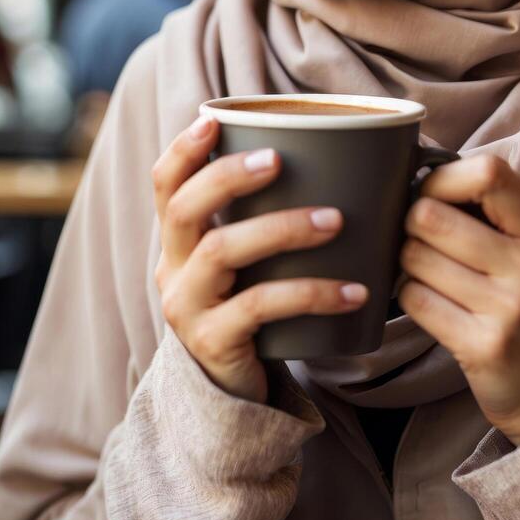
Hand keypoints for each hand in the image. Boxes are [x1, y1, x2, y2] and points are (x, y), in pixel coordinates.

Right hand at [151, 115, 367, 403]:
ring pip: (222, 251)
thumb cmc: (255, 315)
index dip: (183, 150)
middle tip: (278, 160)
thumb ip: (267, 222)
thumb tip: (349, 164)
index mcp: (179, 242)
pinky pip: (258, 308)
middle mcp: (172, 270)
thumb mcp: (249, 266)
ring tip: (336, 221)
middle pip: (184, 210)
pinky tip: (354, 292)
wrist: (234, 399)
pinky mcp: (213, 343)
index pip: (165, 186)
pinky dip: (311, 293)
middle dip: (227, 177)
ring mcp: (188, 308)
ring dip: (282, 228)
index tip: (211, 120)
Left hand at [399, 154, 519, 444]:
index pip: (487, 174)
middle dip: (412, 224)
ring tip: (429, 274)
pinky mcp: (482, 345)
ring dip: (408, 263)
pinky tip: (431, 303)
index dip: (441, 178)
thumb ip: (494, 210)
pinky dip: (410, 296)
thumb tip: (420, 165)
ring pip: (415, 257)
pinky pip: (414, 299)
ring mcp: (511, 309)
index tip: (429, 193)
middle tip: (421, 240)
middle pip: (433, 216)